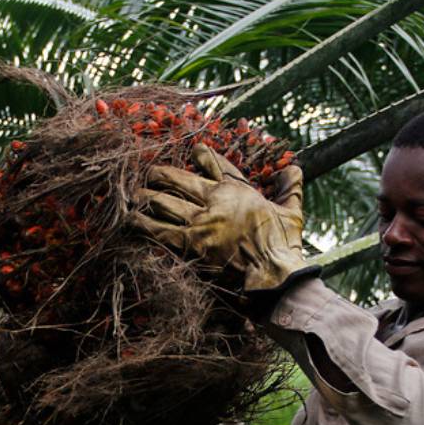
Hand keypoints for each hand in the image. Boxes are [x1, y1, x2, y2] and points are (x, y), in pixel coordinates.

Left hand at [130, 144, 316, 293]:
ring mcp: (198, 222)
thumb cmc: (284, 244)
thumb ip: (290, 188)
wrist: (273, 274)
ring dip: (145, 195)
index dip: (202, 155)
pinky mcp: (188, 244)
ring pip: (162, 200)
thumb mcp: (292, 211)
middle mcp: (213, 201)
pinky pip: (157, 230)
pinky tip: (129, 219)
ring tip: (134, 193)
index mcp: (236, 190)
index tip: (195, 151)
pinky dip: (141, 223)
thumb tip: (294, 167)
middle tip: (150, 172)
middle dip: (161, 173)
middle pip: (178, 179)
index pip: (214, 164)